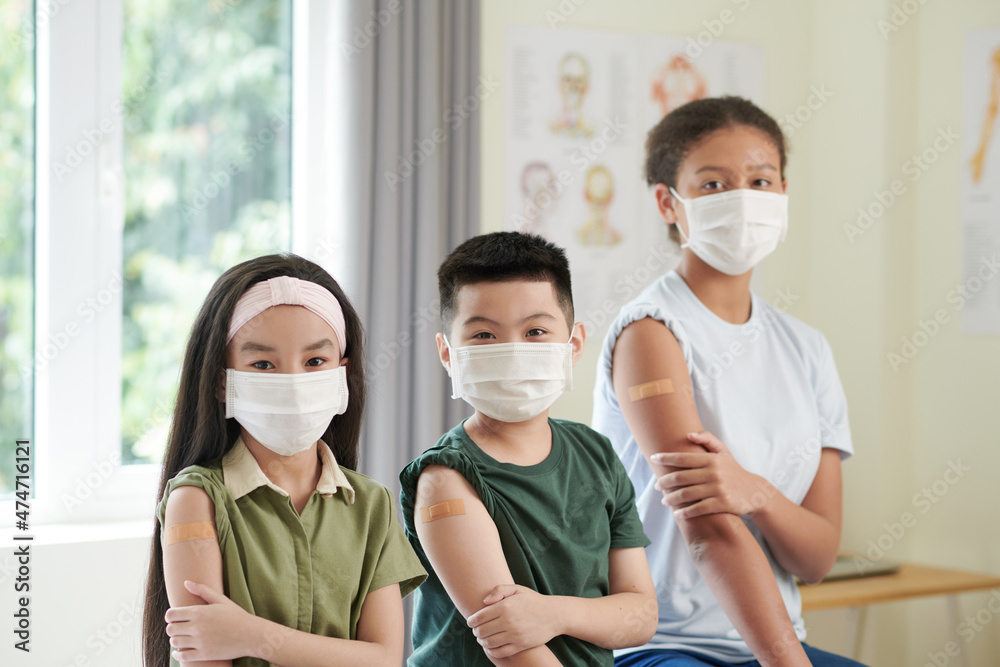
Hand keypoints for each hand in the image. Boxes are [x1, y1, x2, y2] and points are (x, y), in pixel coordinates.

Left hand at [165, 580, 260, 661]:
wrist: (251, 635)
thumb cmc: (236, 616)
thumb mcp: (221, 600)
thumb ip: (202, 590)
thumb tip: (186, 582)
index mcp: (199, 612)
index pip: (171, 614)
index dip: (171, 616)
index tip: (176, 618)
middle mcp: (197, 627)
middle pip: (170, 629)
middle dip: (173, 628)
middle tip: (180, 629)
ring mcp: (200, 642)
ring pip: (175, 642)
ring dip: (176, 640)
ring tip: (183, 639)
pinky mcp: (204, 655)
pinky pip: (182, 656)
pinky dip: (178, 654)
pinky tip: (181, 651)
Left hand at [467, 584, 556, 658]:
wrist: (554, 615)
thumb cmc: (533, 601)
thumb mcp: (517, 589)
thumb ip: (499, 590)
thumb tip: (484, 602)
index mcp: (505, 606)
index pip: (479, 617)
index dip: (471, 621)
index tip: (471, 622)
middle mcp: (508, 621)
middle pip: (481, 631)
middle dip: (476, 632)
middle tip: (476, 631)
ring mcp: (515, 635)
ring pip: (488, 643)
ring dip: (482, 642)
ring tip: (482, 638)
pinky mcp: (520, 645)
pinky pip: (500, 652)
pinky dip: (491, 651)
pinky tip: (490, 647)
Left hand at [650, 431, 774, 518]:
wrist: (755, 491)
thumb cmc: (733, 470)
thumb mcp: (724, 452)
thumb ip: (708, 439)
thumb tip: (688, 434)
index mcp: (711, 459)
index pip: (683, 458)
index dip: (666, 458)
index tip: (653, 458)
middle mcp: (713, 473)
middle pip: (681, 477)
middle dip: (665, 482)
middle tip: (657, 486)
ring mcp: (718, 489)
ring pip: (687, 494)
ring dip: (671, 499)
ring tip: (665, 501)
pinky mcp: (722, 503)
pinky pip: (698, 509)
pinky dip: (686, 512)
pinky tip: (678, 513)